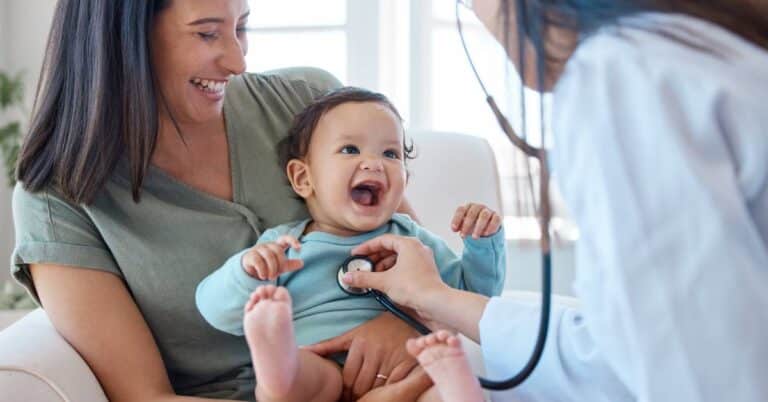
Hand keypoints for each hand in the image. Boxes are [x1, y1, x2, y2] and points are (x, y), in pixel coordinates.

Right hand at [241, 235, 302, 279]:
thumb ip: (290, 264)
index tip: (299, 249)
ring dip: (271, 268)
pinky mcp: (250, 255)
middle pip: (278, 250)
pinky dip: (262, 270)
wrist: (251, 270)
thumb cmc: (268, 266)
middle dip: (280, 263)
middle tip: (278, 275)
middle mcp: (268, 245)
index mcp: (277, 245)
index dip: (292, 241)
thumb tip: (301, 263)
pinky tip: (263, 276)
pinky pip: (258, 261)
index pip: (285, 238)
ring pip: (268, 255)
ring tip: (270, 277)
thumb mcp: (280, 266)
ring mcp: (258, 249)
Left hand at [304, 312, 419, 400]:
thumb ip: (330, 345)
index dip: (344, 392)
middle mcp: (374, 350)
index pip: (347, 377)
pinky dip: (387, 392)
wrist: (411, 316)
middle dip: (356, 397)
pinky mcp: (406, 363)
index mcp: (359, 342)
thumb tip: (304, 350)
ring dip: (372, 396)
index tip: (344, 398)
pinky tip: (385, 394)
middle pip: (360, 385)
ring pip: (376, 388)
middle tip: (355, 401)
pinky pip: (393, 386)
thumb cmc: (379, 328)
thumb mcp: (354, 333)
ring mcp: (391, 357)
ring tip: (369, 400)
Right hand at [343, 234, 449, 315]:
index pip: (383, 240)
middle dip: (375, 257)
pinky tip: (385, 281)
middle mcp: (417, 248)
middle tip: (363, 266)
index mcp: (408, 244)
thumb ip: (364, 278)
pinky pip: (405, 265)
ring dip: (383, 265)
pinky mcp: (425, 270)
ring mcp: (423, 259)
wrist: (435, 302)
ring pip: (398, 257)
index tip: (356, 255)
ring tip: (373, 276)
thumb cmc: (413, 287)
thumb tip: (347, 277)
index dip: (367, 247)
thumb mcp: (384, 281)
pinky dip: (393, 270)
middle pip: (391, 248)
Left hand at [451, 202, 501, 238]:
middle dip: (466, 225)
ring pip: (484, 215)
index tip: (453, 230)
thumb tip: (454, 229)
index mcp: (468, 207)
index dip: (456, 219)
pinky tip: (485, 234)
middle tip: (462, 236)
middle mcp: (478, 207)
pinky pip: (495, 219)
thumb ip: (459, 226)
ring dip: (478, 227)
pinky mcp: (497, 216)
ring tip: (474, 237)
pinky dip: (490, 227)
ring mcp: (488, 211)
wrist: (488, 228)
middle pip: (472, 213)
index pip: (461, 210)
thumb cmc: (473, 225)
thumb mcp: (465, 226)